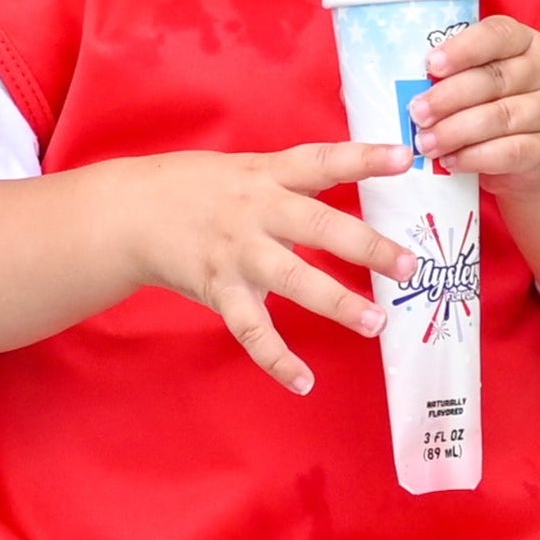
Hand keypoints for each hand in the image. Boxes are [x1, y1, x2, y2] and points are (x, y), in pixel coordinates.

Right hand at [111, 142, 417, 395]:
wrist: (130, 212)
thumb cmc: (200, 190)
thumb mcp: (248, 169)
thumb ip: (296, 180)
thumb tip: (359, 178)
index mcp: (269, 176)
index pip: (322, 161)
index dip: (364, 158)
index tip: (405, 157)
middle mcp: (256, 212)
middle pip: (317, 225)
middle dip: (366, 246)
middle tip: (409, 265)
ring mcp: (237, 253)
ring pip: (291, 279)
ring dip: (336, 302)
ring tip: (375, 323)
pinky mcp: (219, 289)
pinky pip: (251, 330)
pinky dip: (277, 359)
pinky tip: (303, 382)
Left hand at [410, 15, 539, 192]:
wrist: (539, 154)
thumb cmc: (499, 105)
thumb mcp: (485, 80)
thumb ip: (459, 74)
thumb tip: (409, 83)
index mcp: (525, 43)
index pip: (497, 35)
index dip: (463, 49)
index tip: (431, 64)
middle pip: (494, 79)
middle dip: (449, 96)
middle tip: (416, 112)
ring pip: (500, 117)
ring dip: (456, 131)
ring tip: (426, 142)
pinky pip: (510, 152)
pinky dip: (475, 157)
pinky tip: (450, 160)